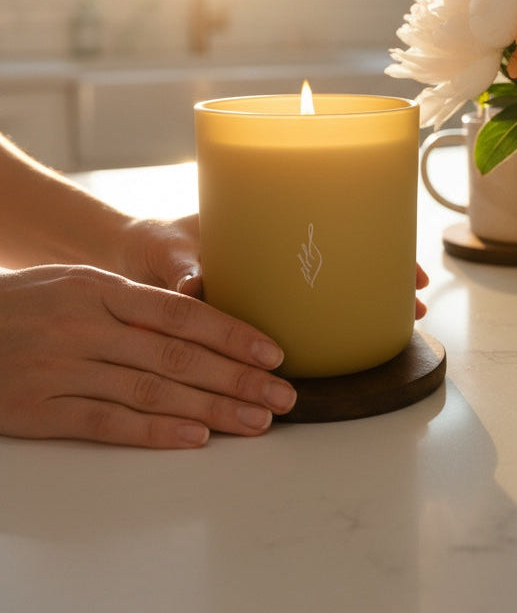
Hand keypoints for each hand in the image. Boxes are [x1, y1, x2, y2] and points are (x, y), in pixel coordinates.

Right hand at [0, 265, 296, 447]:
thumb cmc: (26, 303)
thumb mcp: (78, 285)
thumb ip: (132, 303)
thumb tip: (199, 318)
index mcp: (101, 289)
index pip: (181, 312)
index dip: (232, 334)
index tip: (273, 352)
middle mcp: (87, 326)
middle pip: (177, 355)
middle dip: (237, 378)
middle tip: (282, 395)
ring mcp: (63, 368)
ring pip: (152, 391)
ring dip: (211, 410)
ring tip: (255, 421)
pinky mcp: (40, 407)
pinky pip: (107, 422)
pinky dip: (155, 432)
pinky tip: (195, 439)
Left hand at [115, 215, 430, 316]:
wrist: (134, 254)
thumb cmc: (155, 244)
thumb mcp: (168, 251)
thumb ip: (181, 271)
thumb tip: (195, 288)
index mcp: (267, 231)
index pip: (335, 231)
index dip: (377, 249)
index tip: (410, 268)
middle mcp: (280, 255)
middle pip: (348, 260)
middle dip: (388, 278)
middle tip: (419, 298)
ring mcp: (274, 281)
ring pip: (332, 290)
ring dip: (367, 303)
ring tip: (403, 320)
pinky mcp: (258, 309)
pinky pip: (302, 316)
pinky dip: (328, 327)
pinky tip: (347, 344)